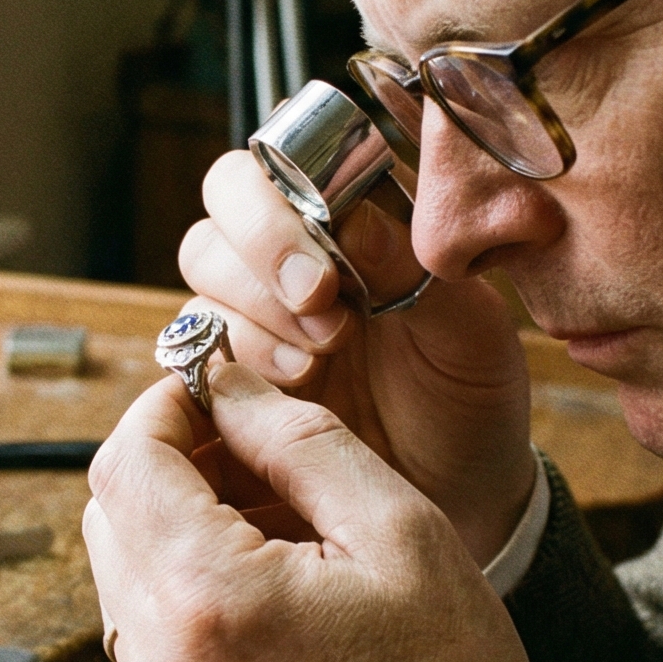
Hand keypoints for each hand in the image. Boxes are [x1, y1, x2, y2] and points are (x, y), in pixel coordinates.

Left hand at [84, 360, 581, 661]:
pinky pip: (149, 639)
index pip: (128, 461)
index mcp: (210, 599)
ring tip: (274, 518)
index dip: (166, 406)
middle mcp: (160, 661)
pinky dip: (186, 594)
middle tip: (250, 443)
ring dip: (175, 527)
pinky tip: (270, 590)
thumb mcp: (400, 529)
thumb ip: (300, 438)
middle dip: (167, 462)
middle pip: (110, 515)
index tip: (216, 385)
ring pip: (123, 577)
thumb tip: (227, 382)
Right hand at [179, 150, 535, 563]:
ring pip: (201, 281)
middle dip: (258, 260)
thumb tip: (354, 217)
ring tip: (314, 366)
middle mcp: (293, 256)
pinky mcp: (232, 379)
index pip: (281, 166)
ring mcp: (256, 315)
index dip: (285, 210)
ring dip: (251, 321)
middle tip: (318, 313)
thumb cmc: (470, 397)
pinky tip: (290, 395)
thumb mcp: (469, 332)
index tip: (328, 272)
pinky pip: (192, 354)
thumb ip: (413, 268)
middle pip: (221, 213)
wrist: (456, 495)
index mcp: (353, 219)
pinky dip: (228, 372)